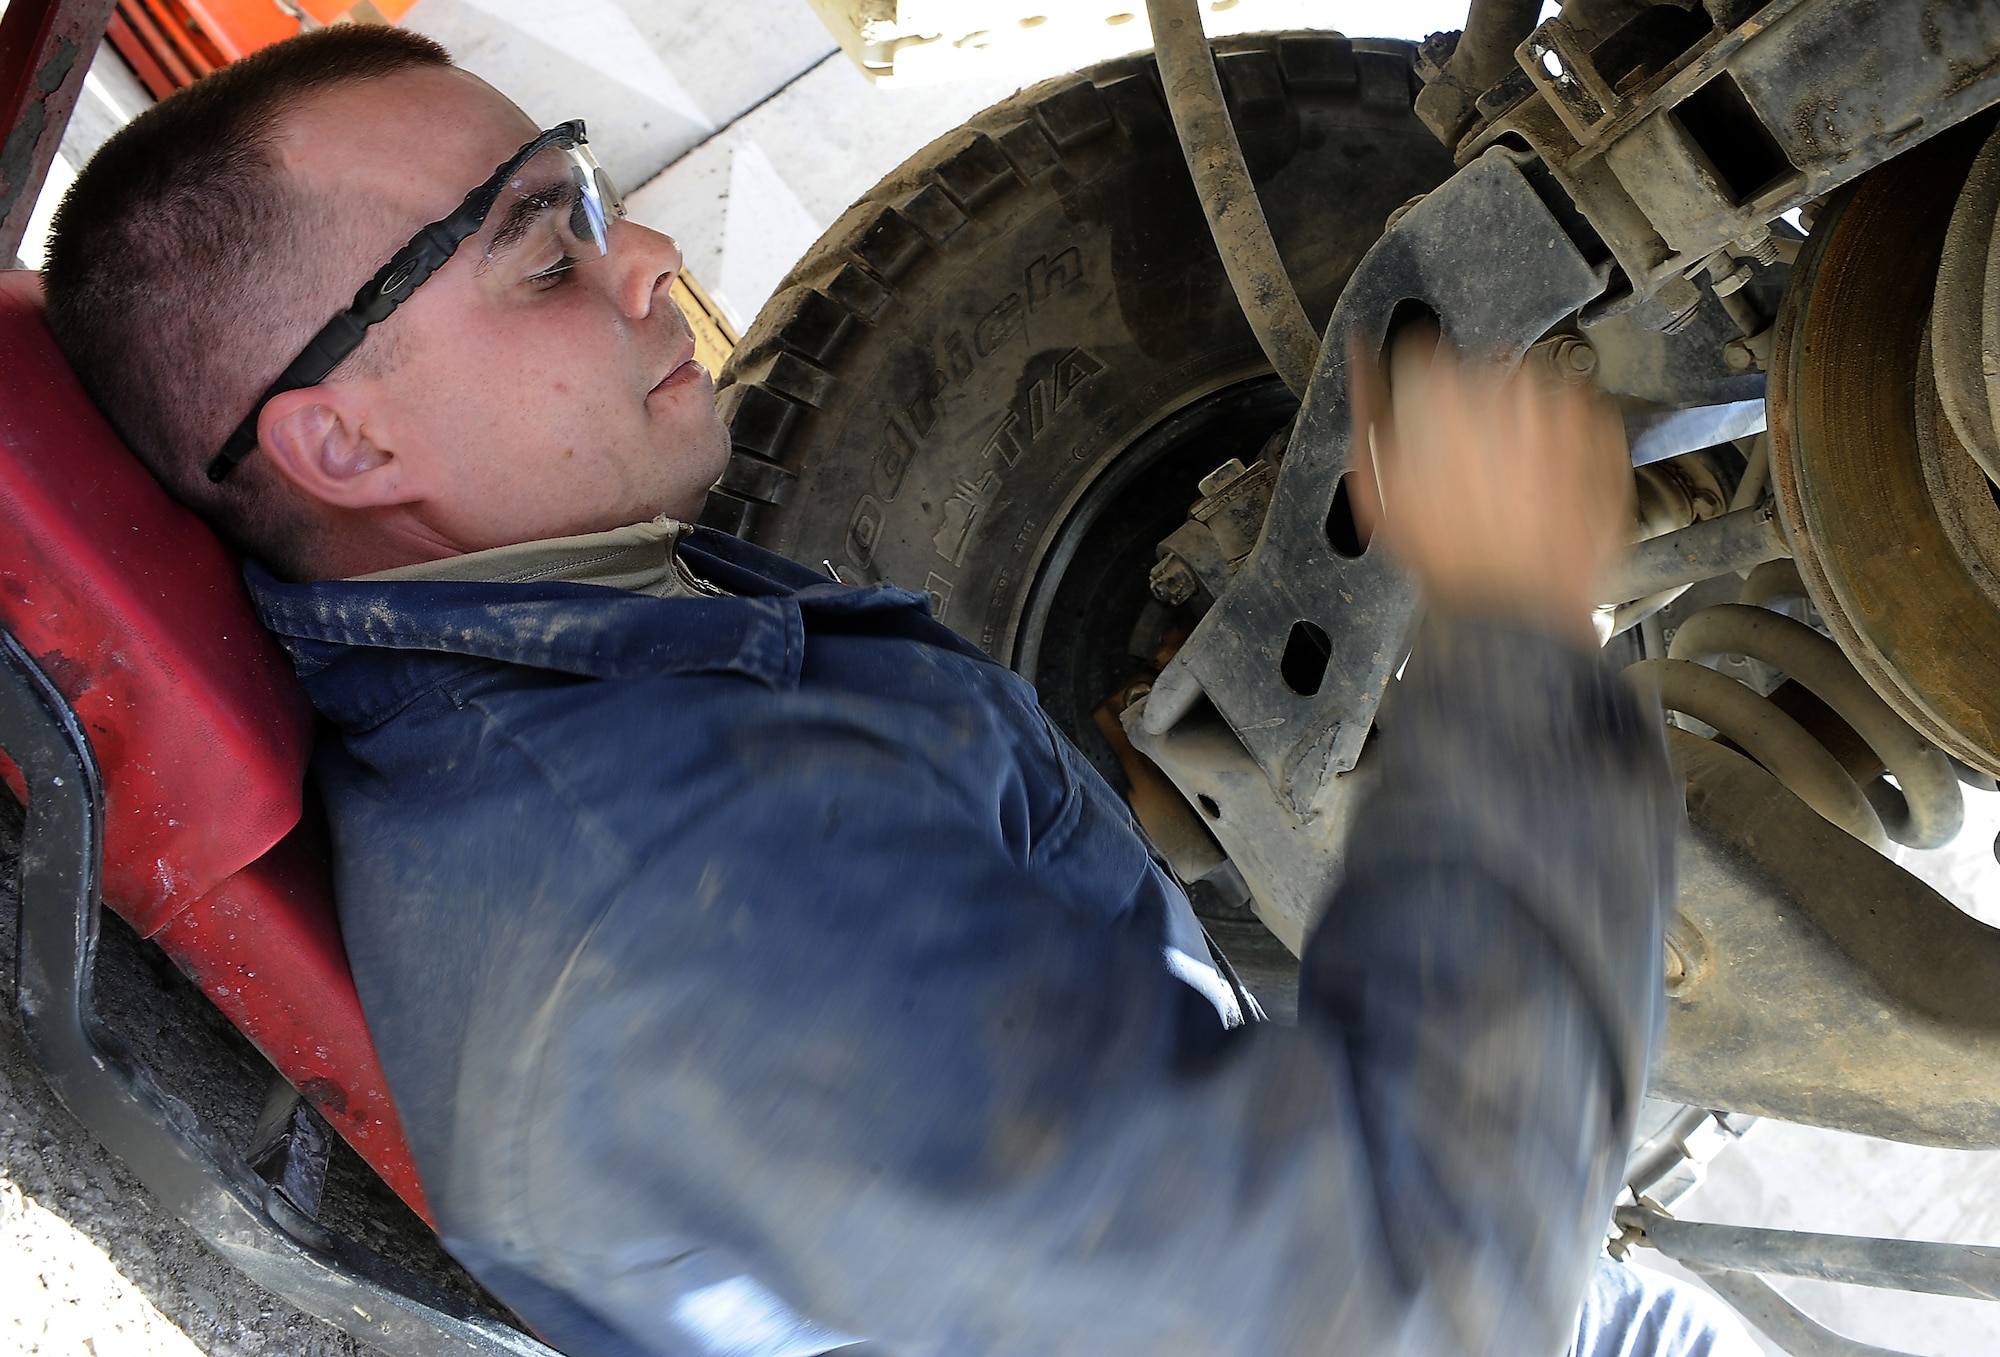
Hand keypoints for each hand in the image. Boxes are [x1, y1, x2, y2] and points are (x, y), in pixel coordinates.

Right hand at [1346, 327, 1630, 648]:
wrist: (1515, 609)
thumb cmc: (1447, 560)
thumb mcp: (1375, 490)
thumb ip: (1366, 410)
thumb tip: (1362, 356)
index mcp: (1440, 388)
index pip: (1427, 350)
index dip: (1425, 383)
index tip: (1431, 411)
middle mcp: (1502, 386)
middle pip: (1484, 371)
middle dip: (1479, 409)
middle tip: (1475, 463)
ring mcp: (1557, 407)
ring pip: (1534, 390)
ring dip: (1525, 424)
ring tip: (1515, 479)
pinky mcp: (1600, 431)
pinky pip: (1583, 416)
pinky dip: (1568, 441)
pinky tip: (1550, 482)